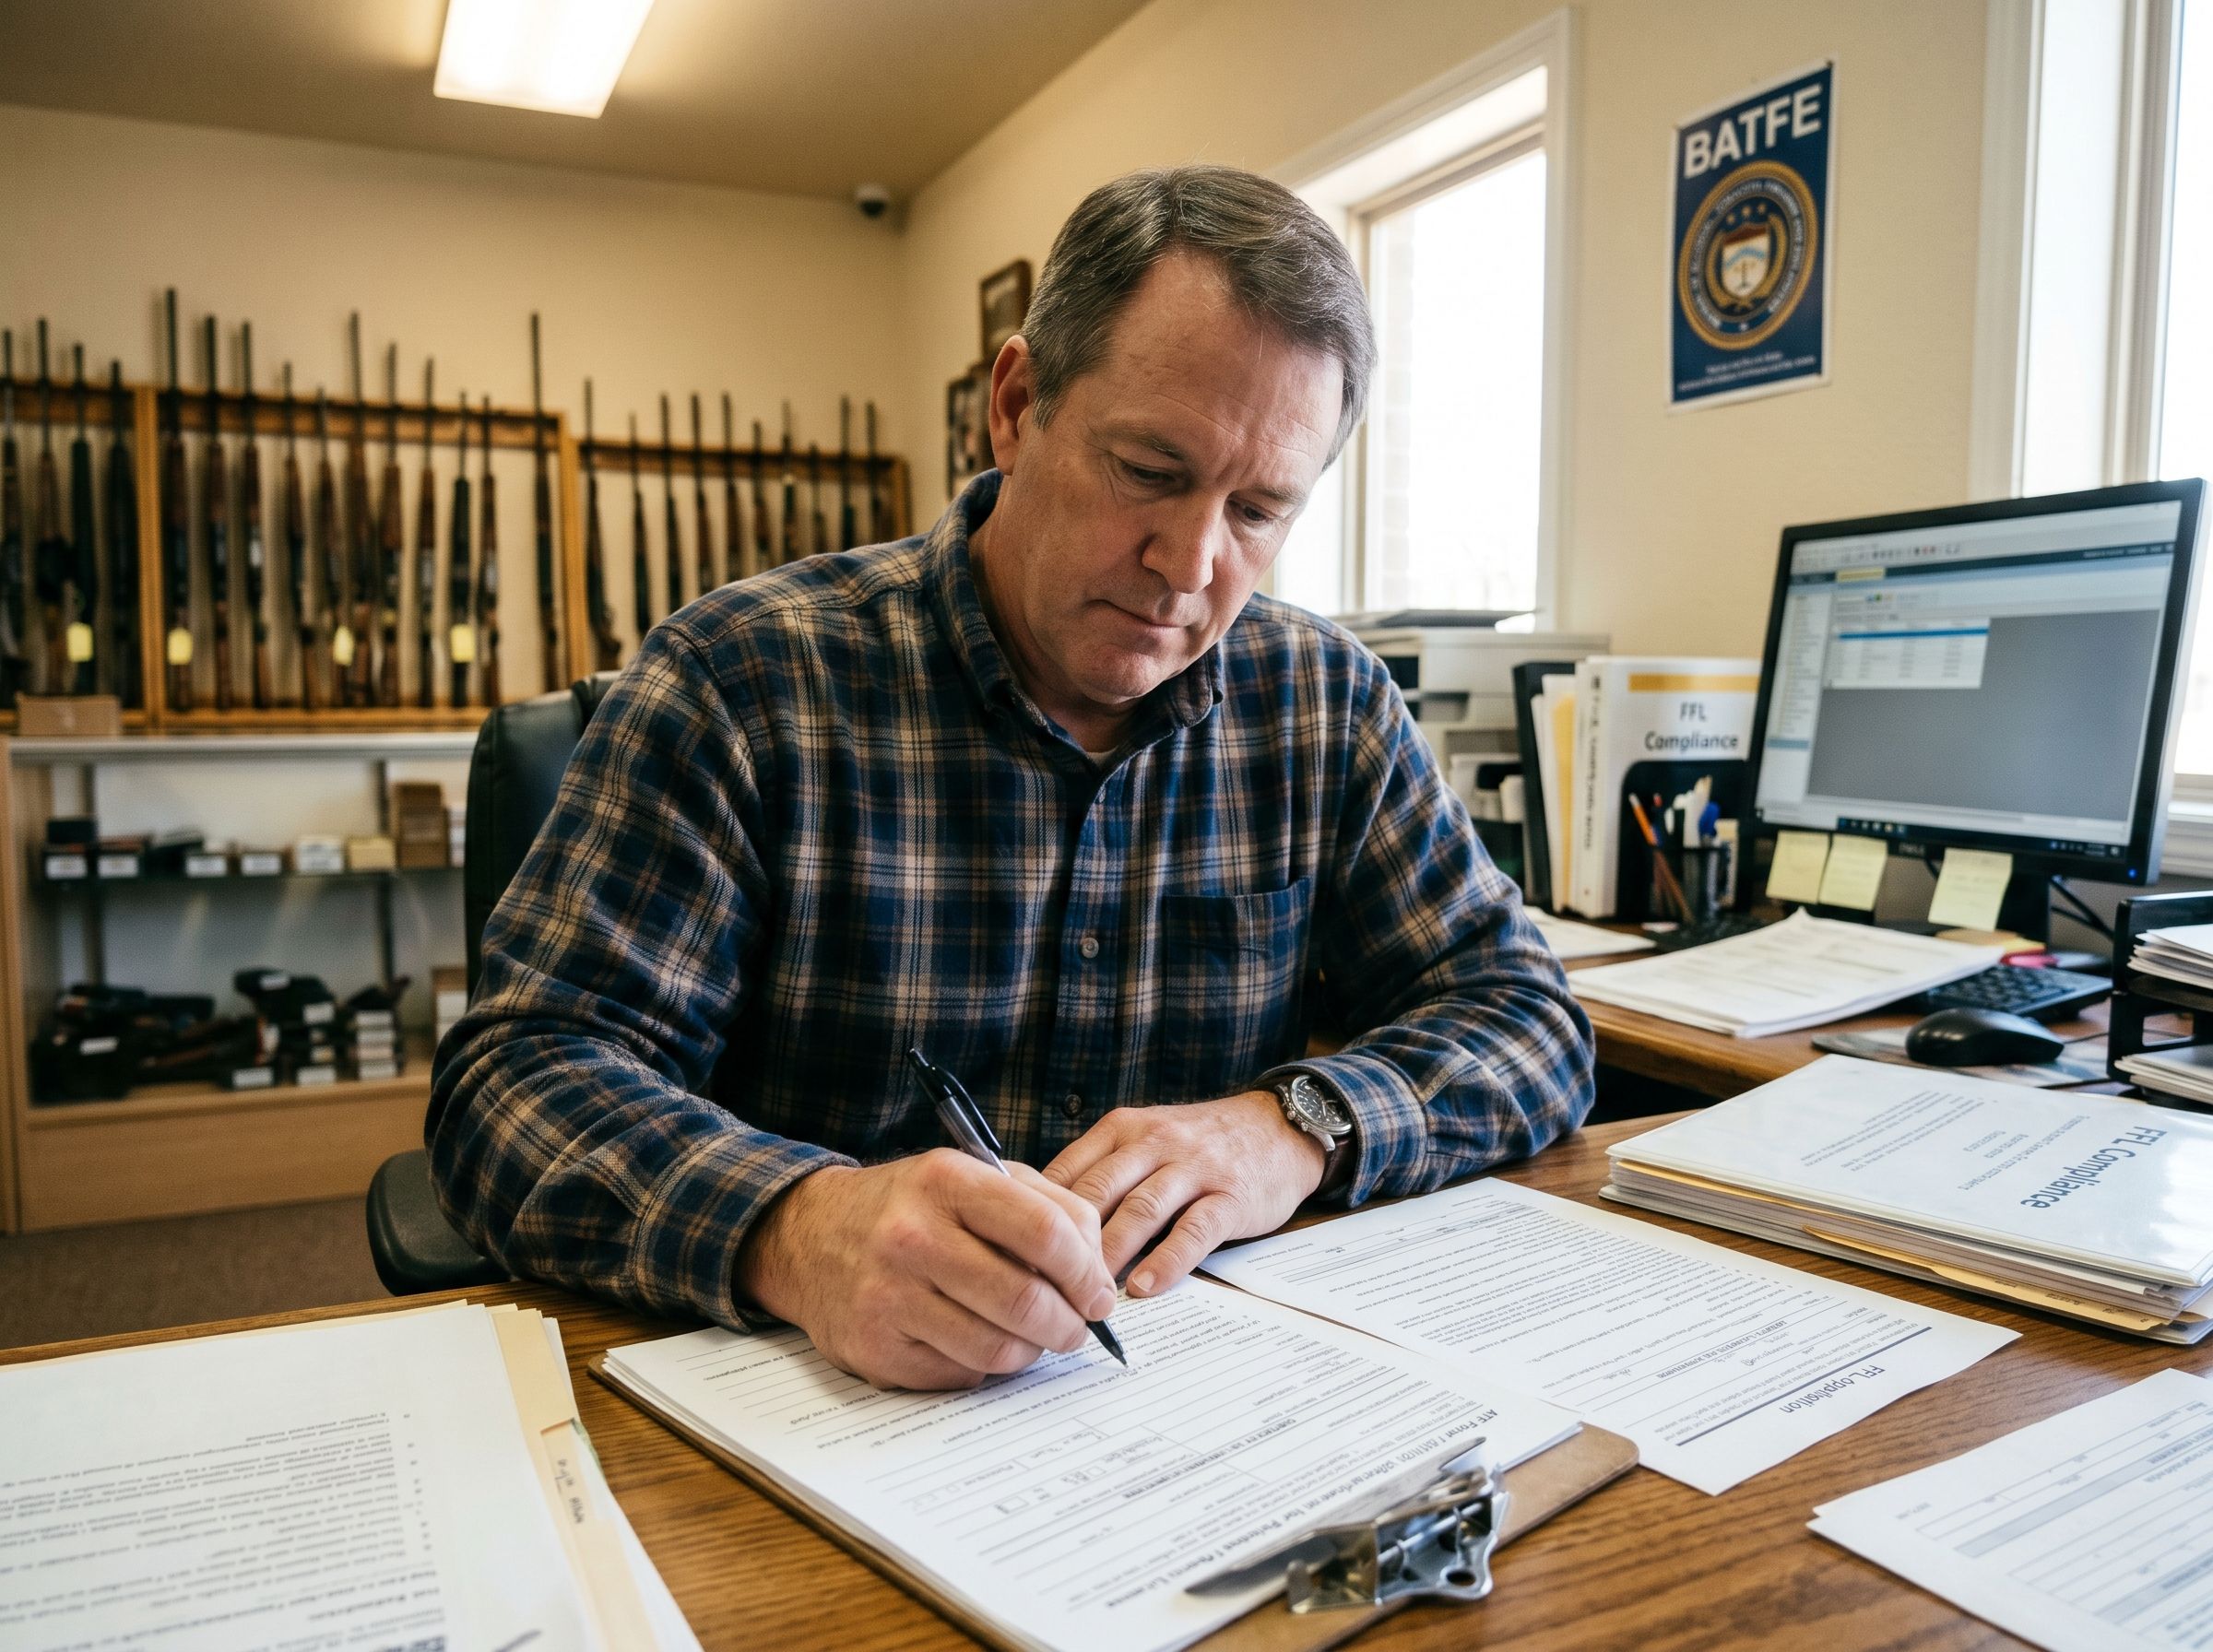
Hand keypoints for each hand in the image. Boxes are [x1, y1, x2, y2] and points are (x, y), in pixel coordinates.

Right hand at [734, 1151, 1116, 1390]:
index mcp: (945, 1181)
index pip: (1045, 1232)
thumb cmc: (909, 1207)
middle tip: (1077, 1327)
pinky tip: (979, 1341)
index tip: (1099, 1293)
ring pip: (997, 1348)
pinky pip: (960, 1374)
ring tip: (1036, 1338)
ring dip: (1033, 1351)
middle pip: (1025, 1299)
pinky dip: (985, 1366)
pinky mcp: (875, 1349)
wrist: (808, 1236)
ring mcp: (888, 1297)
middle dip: (1069, 1323)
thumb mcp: (969, 1177)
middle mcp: (911, 1236)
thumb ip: (1042, 1205)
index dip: (1087, 1271)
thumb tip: (1097, 1267)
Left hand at [1043, 1092, 1324, 1298]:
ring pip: (1141, 1211)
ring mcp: (1195, 1167)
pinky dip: (1167, 1261)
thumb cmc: (1199, 1144)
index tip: (1017, 1254)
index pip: (1068, 1170)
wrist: (1277, 1127)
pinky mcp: (1230, 1196)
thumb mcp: (1144, 1137)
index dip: (1038, 1214)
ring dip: (1112, 1255)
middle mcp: (1155, 1141)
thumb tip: (1043, 1221)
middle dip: (1069, 1242)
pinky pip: (1194, 1230)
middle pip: (1099, 1192)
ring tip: (1088, 1295)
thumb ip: (1101, 1170)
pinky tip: (1146, 1288)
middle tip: (1042, 1286)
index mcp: (1123, 1128)